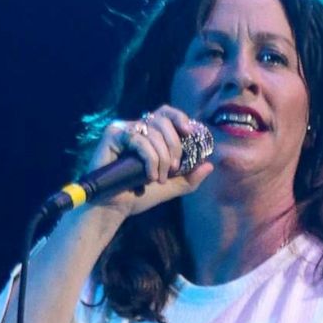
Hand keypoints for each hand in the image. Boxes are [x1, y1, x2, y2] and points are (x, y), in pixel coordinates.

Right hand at [83, 105, 213, 219]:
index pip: (166, 114)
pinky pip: (139, 140)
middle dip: (175, 145)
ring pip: (153, 131)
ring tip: (158, 179)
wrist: (114, 208)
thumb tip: (209, 165)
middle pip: (163, 120)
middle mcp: (136, 128)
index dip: (180, 118)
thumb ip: (189, 177)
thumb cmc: (138, 196)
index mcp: (149, 135)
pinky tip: (148, 177)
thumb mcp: (170, 187)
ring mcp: (123, 130)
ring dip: (162, 158)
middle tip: (175, 168)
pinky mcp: (113, 135)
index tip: (190, 133)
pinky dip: (150, 159)